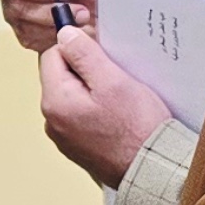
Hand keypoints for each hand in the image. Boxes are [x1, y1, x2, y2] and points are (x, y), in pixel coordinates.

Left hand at [37, 24, 172, 189]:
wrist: (152, 170)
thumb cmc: (137, 127)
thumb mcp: (113, 81)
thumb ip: (84, 54)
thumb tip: (64, 34)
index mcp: (55, 101)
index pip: (52, 55)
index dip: (77, 47)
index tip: (102, 52)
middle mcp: (52, 121)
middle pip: (61, 76)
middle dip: (85, 69)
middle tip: (115, 76)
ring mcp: (63, 136)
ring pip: (72, 95)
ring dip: (92, 89)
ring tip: (119, 98)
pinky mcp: (77, 146)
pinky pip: (80, 115)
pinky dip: (95, 109)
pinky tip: (116, 115)